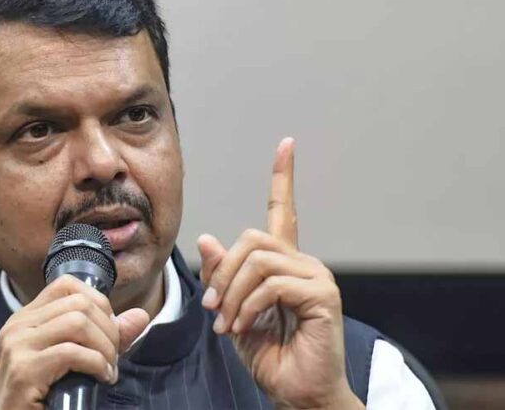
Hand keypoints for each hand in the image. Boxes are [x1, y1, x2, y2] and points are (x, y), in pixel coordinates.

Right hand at [0, 275, 149, 409]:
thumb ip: (105, 337)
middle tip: (113, 357)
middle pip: (78, 303)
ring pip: (77, 323)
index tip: (108, 332)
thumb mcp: (73, 361)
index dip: (98, 302)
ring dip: (104, 348)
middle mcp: (17, 325)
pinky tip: (101, 378)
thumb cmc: (41, 398)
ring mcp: (16, 346)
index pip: (66, 285)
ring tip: (108, 369)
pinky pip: (72, 353)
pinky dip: (96, 364)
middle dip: (108, 329)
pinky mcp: (23, 370)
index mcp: (25, 318)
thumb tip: (141, 315)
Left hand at [197, 138, 362, 409]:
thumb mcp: (232, 311)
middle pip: (252, 239)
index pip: (284, 211)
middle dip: (223, 273)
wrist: (297, 392)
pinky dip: (247, 306)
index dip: (283, 177)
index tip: (286, 144)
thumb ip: (221, 277)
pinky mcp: (322, 294)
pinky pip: (270, 283)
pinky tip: (244, 327)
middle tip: (213, 309)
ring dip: (231, 294)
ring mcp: (316, 276)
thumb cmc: (270, 355)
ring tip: (227, 325)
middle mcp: (303, 263)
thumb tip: (207, 238)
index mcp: (284, 264)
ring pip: (258, 260)